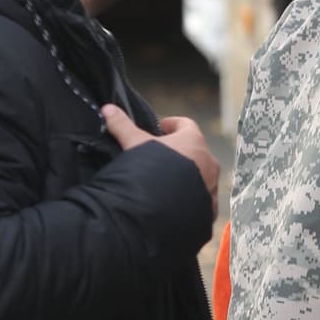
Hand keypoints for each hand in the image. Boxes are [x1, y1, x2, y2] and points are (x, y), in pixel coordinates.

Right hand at [102, 105, 220, 215]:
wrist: (160, 210)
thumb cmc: (150, 170)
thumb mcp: (133, 143)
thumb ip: (122, 125)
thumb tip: (107, 109)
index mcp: (194, 141)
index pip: (186, 125)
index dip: (173, 124)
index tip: (162, 126)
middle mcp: (209, 162)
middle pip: (196, 151)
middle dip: (181, 152)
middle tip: (164, 156)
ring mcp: (212, 187)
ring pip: (202, 177)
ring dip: (189, 176)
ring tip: (169, 182)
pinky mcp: (210, 209)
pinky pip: (203, 200)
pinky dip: (192, 199)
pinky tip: (177, 202)